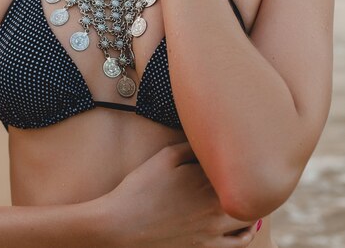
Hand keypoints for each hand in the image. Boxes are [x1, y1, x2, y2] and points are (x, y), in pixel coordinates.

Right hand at [106, 142, 257, 247]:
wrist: (122, 224)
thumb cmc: (141, 187)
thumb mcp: (165, 157)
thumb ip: (192, 147)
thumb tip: (211, 139)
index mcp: (207, 182)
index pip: (240, 168)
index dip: (245, 158)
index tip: (246, 150)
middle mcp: (216, 207)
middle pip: (251, 194)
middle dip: (253, 181)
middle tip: (253, 169)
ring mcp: (213, 231)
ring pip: (250, 220)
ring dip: (254, 207)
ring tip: (251, 194)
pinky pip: (239, 245)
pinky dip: (247, 234)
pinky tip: (244, 225)